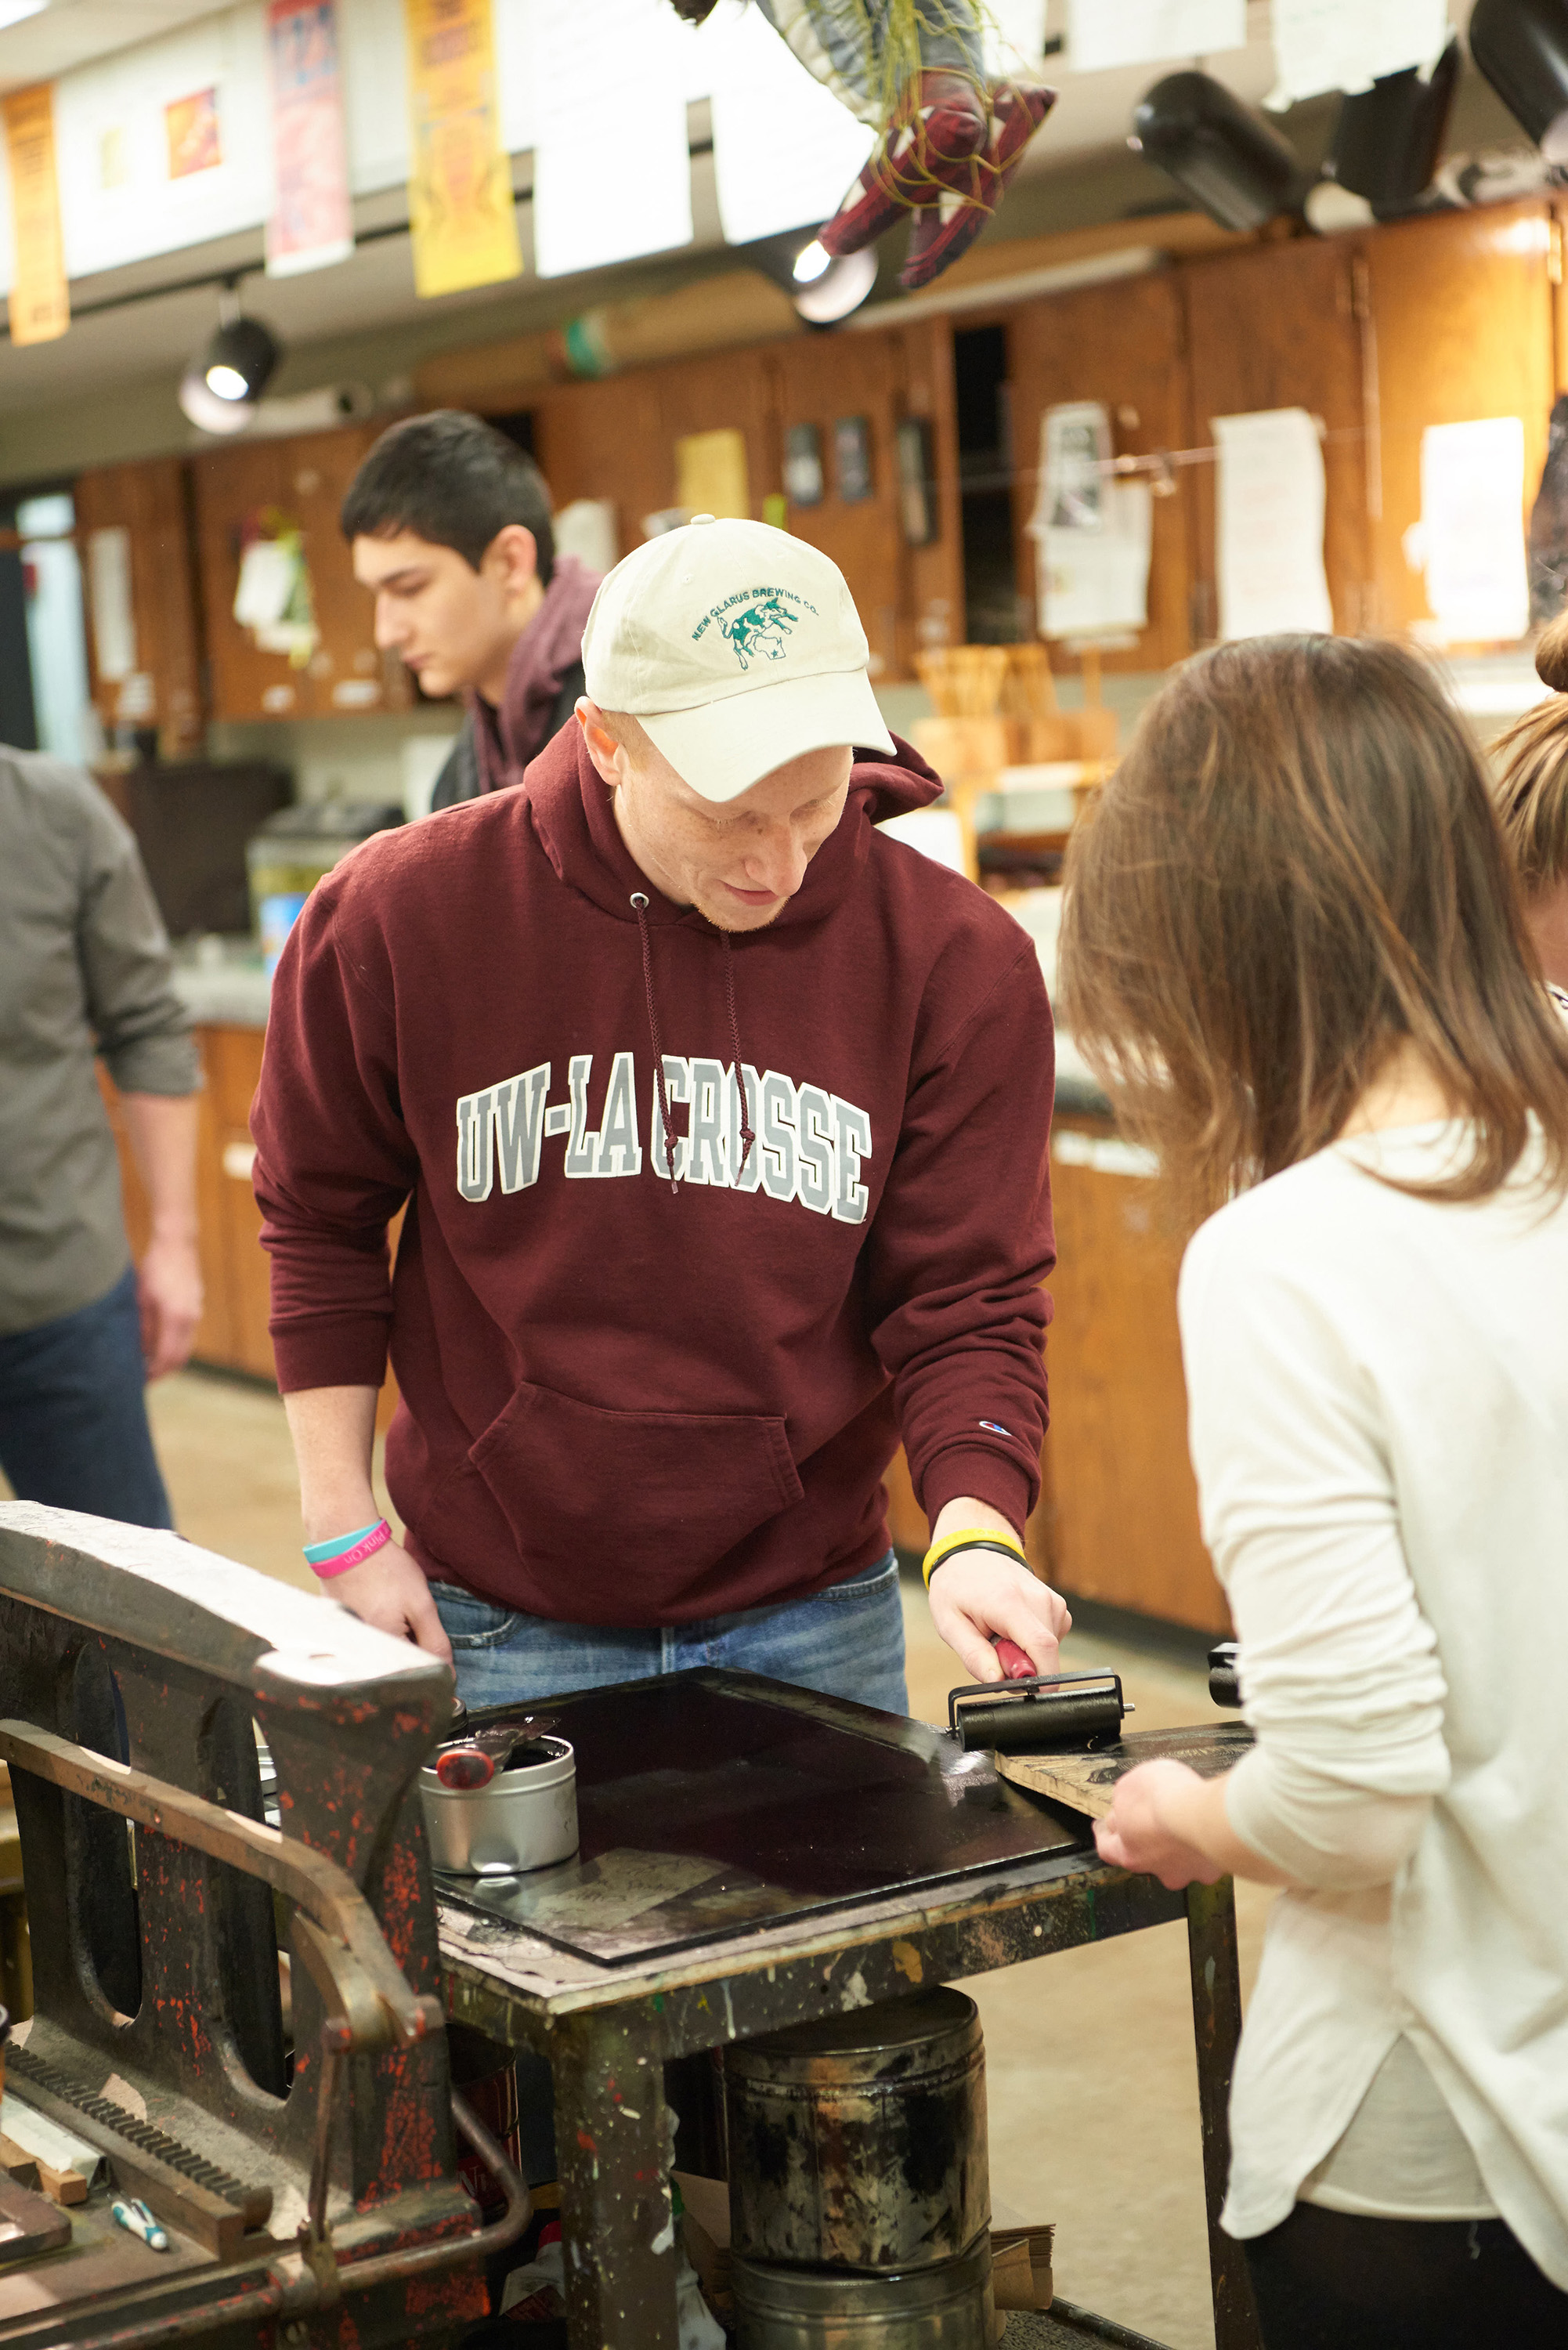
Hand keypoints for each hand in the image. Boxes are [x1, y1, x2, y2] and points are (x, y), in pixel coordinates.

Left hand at [137, 1234, 202, 1378]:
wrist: (177, 1243)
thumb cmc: (154, 1267)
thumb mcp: (141, 1299)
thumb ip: (143, 1328)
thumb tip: (140, 1352)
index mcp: (175, 1318)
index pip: (167, 1358)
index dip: (153, 1373)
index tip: (138, 1381)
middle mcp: (190, 1320)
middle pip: (180, 1358)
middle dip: (162, 1371)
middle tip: (143, 1378)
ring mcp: (196, 1314)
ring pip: (185, 1349)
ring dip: (169, 1360)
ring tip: (148, 1364)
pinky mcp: (196, 1308)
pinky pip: (187, 1336)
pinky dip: (175, 1346)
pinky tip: (158, 1344)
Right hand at [324, 1537, 453, 1667]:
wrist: (347, 1544)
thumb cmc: (385, 1571)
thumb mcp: (420, 1605)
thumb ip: (435, 1641)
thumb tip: (449, 1675)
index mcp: (383, 1651)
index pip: (417, 1670)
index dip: (431, 1656)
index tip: (427, 1632)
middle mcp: (361, 1654)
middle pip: (398, 1661)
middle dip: (411, 1642)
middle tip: (405, 1610)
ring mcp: (349, 1642)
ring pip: (384, 1649)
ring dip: (395, 1633)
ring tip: (389, 1603)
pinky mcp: (341, 1630)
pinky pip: (368, 1638)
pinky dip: (378, 1624)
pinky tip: (377, 1603)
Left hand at [929, 1550, 1070, 1682]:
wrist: (971, 1552)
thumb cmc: (958, 1586)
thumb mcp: (951, 1624)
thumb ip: (974, 1656)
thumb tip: (998, 1682)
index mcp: (1009, 1602)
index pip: (1042, 1648)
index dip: (1041, 1679)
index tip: (1024, 1689)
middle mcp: (1037, 1598)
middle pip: (1046, 1653)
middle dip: (1023, 1667)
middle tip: (994, 1654)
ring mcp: (1051, 1599)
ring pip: (1050, 1648)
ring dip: (1026, 1653)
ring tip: (1000, 1635)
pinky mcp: (1057, 1604)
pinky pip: (1052, 1637)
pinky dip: (1033, 1642)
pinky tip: (1013, 1628)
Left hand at [1094, 1760, 1224, 1888]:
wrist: (1207, 1814)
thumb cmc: (1166, 1798)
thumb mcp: (1128, 1788)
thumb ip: (1123, 1802)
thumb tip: (1122, 1808)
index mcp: (1129, 1853)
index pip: (1108, 1849)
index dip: (1106, 1836)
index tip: (1104, 1827)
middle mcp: (1157, 1870)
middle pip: (1146, 1857)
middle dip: (1146, 1841)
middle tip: (1151, 1820)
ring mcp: (1186, 1872)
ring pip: (1178, 1861)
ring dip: (1178, 1845)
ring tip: (1184, 1822)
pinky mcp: (1211, 1868)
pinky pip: (1206, 1857)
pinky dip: (1204, 1844)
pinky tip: (1207, 1828)